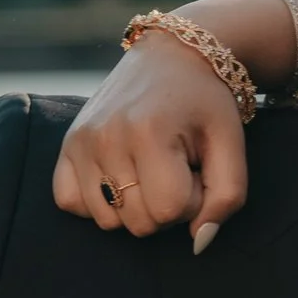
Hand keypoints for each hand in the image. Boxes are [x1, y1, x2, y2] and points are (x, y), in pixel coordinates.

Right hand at [52, 0, 296, 249]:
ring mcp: (80, 142)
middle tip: (174, 167)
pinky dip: (98, 200)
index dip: (193, 201)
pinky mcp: (66, 146)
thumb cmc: (206, 104)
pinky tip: (120, 175)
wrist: (172, 56)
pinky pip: (72, 203)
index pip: (170, 211)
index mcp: (149, 132)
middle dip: (166, 206)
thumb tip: (198, 242)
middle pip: (139, 223)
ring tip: (150, 168)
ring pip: (108, 221)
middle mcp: (106, 137)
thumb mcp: (231, 145)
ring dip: (135, 205)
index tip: (196, 169)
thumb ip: (226, 198)